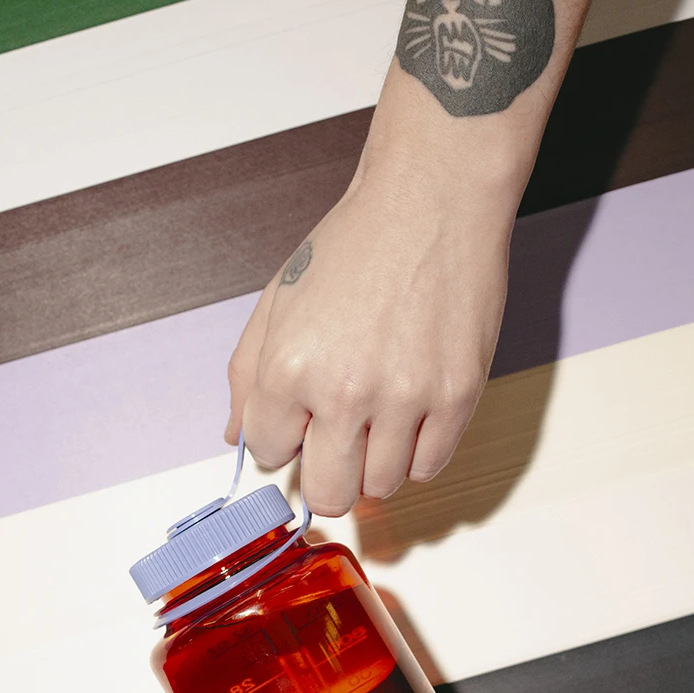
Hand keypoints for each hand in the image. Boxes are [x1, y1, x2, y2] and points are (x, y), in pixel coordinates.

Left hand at [224, 142, 519, 516]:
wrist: (431, 200)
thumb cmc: (356, 243)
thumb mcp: (279, 301)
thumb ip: (248, 375)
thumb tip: (236, 436)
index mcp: (289, 368)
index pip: (268, 455)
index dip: (282, 440)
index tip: (298, 423)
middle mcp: (345, 391)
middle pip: (328, 492)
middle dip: (325, 474)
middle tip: (336, 444)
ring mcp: (405, 398)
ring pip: (381, 486)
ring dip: (374, 462)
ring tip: (378, 416)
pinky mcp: (457, 397)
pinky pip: (429, 467)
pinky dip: (416, 453)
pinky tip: (409, 416)